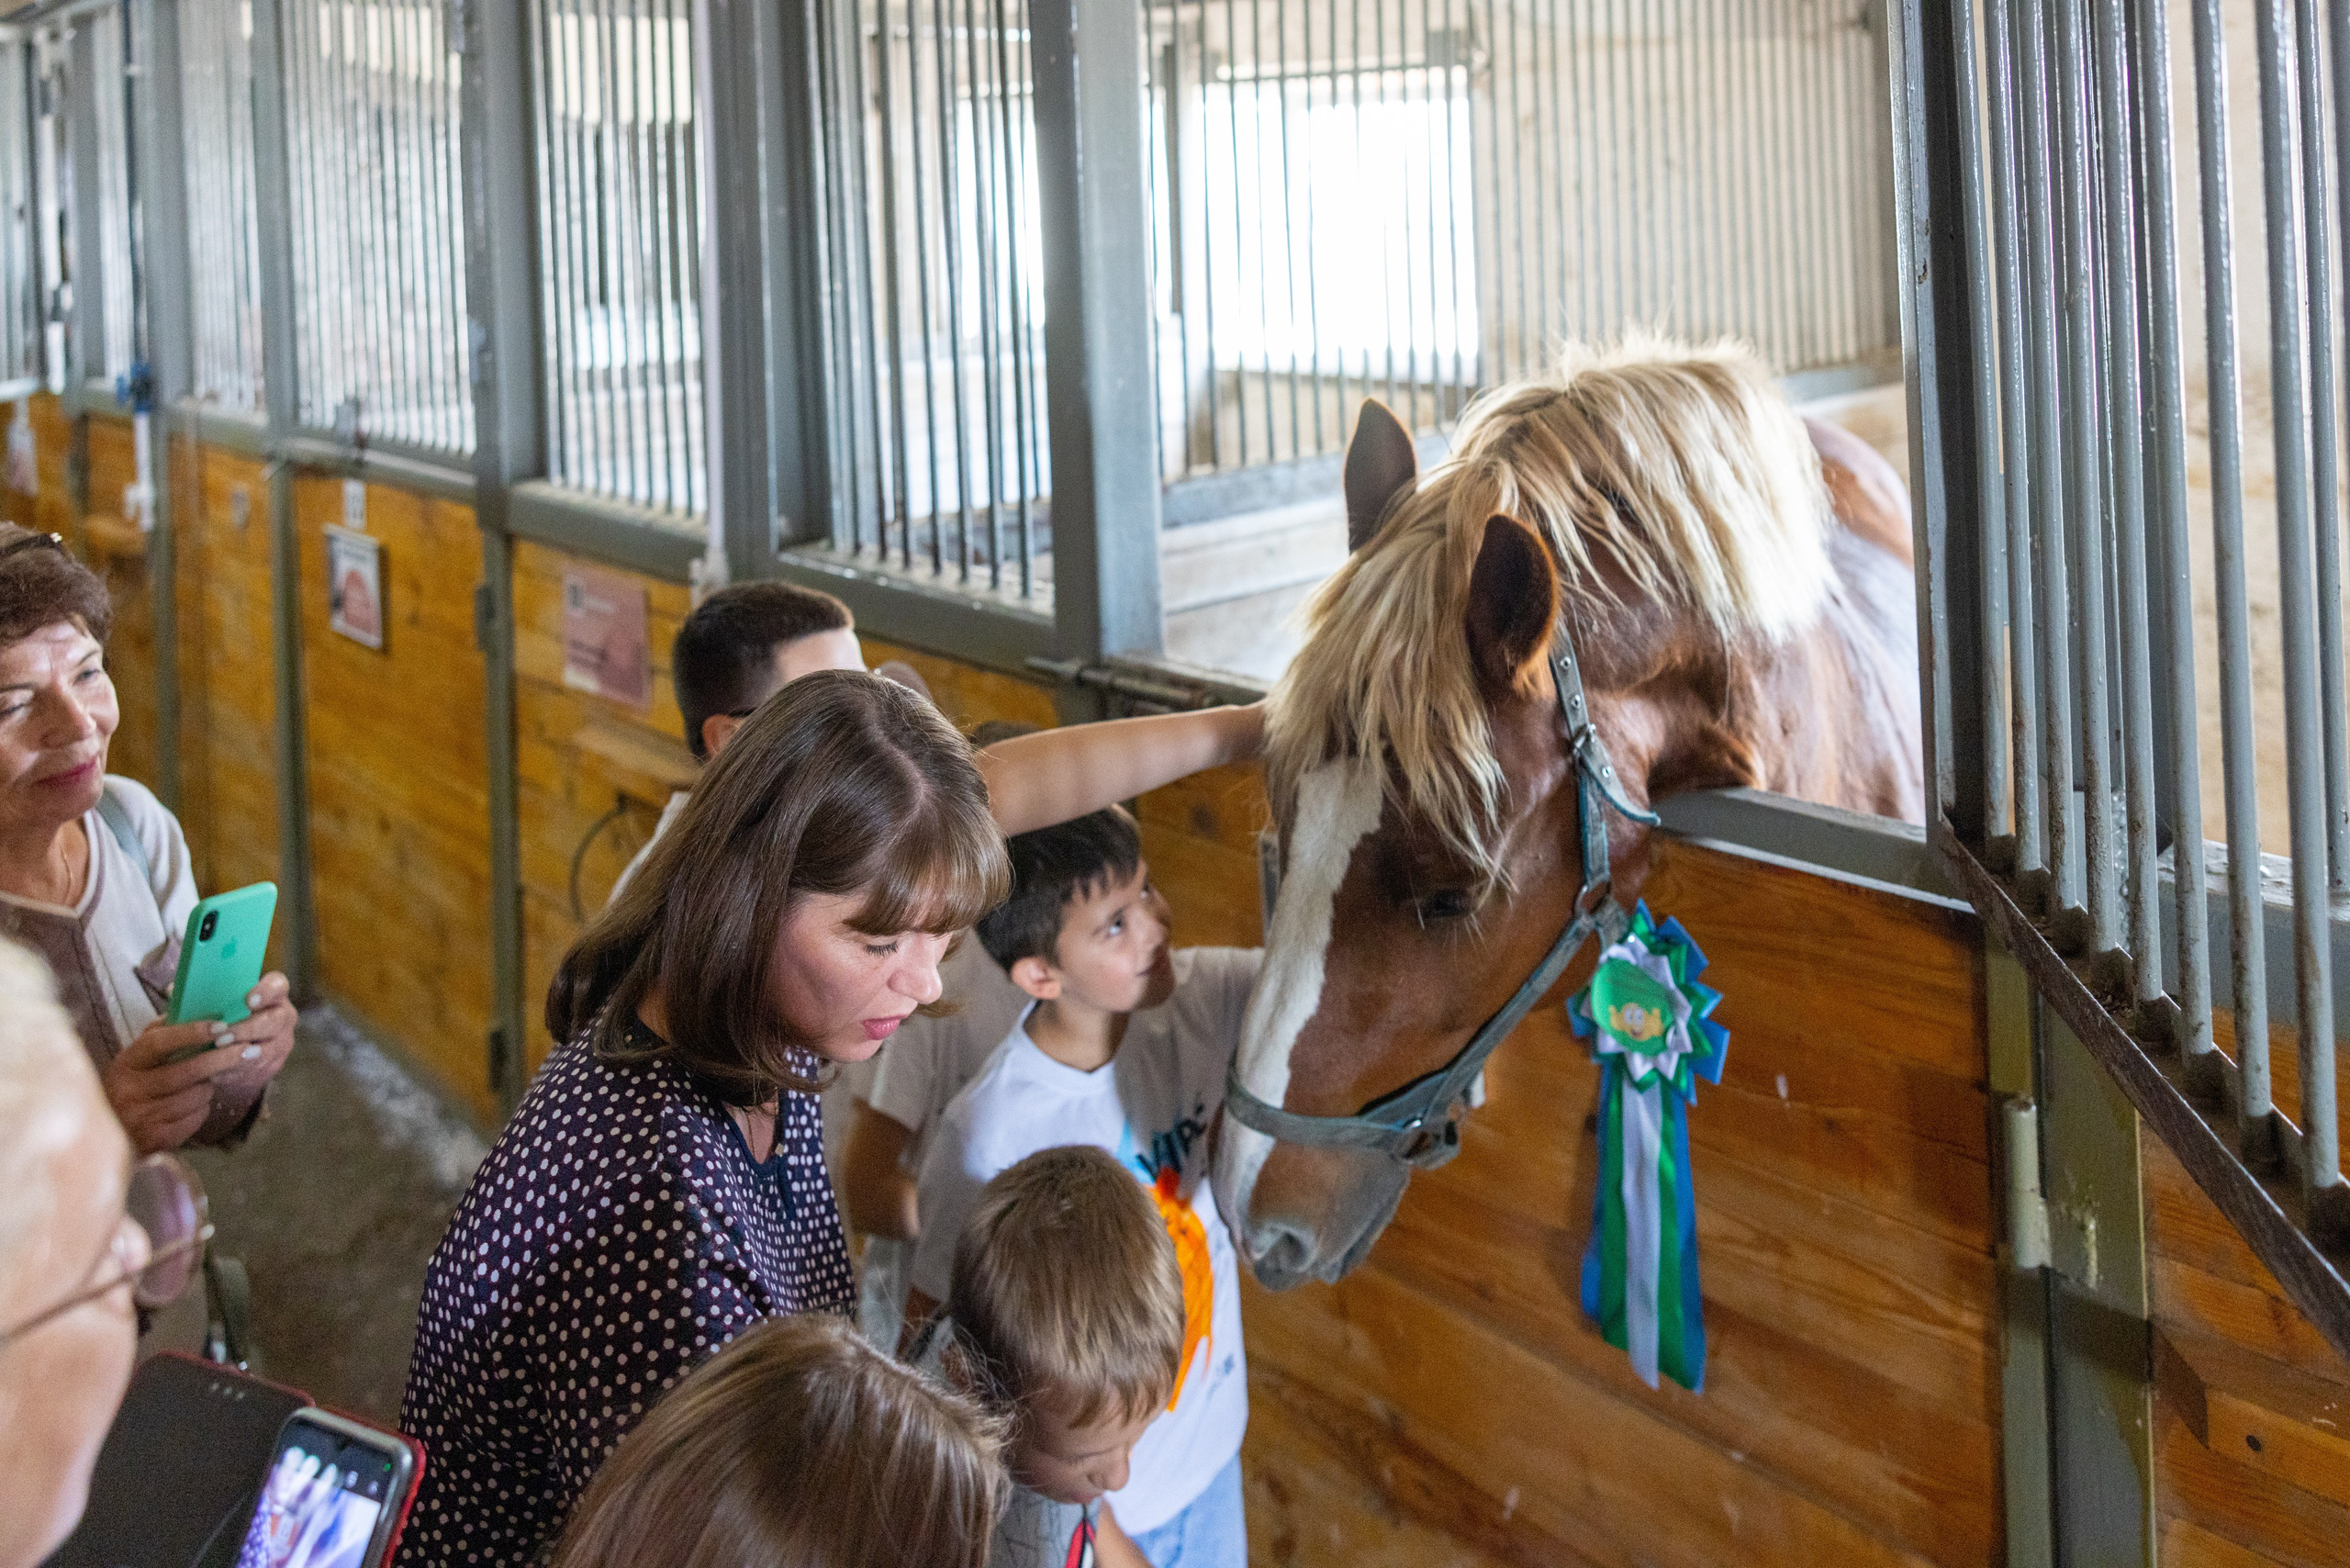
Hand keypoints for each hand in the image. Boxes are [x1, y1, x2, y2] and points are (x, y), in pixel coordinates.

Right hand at [102, 974, 296, 1153]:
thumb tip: (197, 1006)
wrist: (113, 1134)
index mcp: (125, 1063)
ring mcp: (142, 1116)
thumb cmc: (134, 1086)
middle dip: (221, 1059)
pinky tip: (196, 1103)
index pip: (158, 1043)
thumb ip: (163, 1034)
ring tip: (209, 1081)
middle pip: (185, 1072)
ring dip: (210, 1086)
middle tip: (248, 1049)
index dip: (191, 1033)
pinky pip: (195, 1117)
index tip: (221, 1025)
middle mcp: (129, 1090)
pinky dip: (202, 1108)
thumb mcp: (138, 1059)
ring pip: (195, 1095)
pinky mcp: (157, 1138)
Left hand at [205, 972, 297, 1105]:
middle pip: (274, 1020)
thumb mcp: (222, 1003)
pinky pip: (255, 1069)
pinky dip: (235, 1071)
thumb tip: (173, 989)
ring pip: (267, 1048)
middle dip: (247, 1028)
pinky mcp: (272, 1064)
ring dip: (239, 1052)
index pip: (277, 985)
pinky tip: (216, 1072)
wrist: (241, 1050)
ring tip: (216, 1054)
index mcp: (272, 994)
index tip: (248, 1001)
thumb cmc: (228, 1018)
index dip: (266, 992)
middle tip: (222, 1036)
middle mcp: (282, 1017)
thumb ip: (204, 996)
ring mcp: (280, 1042)